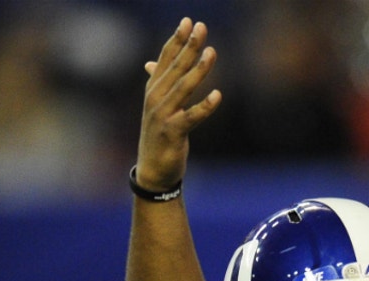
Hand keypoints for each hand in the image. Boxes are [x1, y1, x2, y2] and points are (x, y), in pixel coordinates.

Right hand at [133, 18, 221, 193]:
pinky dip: (205, 107)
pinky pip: (191, 117)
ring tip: (212, 52)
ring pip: (183, 88)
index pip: (165, 59)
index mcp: (153, 90)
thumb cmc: (158, 137)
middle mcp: (155, 99)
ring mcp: (162, 116)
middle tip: (202, 27)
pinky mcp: (173, 133)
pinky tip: (218, 95)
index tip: (188, 21)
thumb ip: (157, 83)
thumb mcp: (156, 108)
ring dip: (198, 70)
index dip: (177, 39)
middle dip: (189, 46)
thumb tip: (150, 63)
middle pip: (175, 68)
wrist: (153, 171)